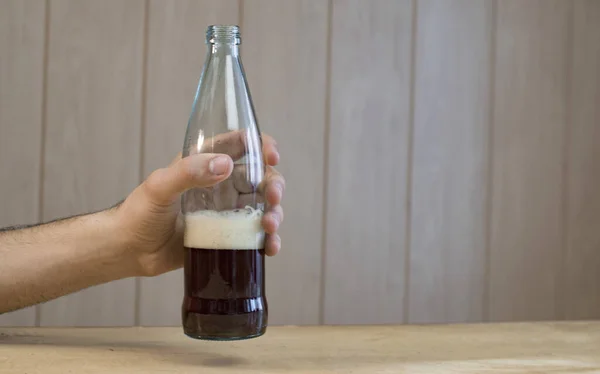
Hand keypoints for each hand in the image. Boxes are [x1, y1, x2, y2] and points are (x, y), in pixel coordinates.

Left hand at [115, 132, 283, 276]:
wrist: (129, 251)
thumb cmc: (138, 213)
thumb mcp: (159, 187)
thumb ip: (188, 172)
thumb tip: (225, 165)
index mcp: (205, 164)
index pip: (239, 145)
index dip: (261, 145)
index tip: (272, 155)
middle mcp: (220, 185)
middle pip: (259, 177)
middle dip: (274, 184)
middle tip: (274, 197)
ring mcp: (226, 212)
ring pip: (263, 206)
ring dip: (275, 213)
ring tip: (270, 227)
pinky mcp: (227, 237)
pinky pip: (255, 235)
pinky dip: (268, 240)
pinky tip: (270, 247)